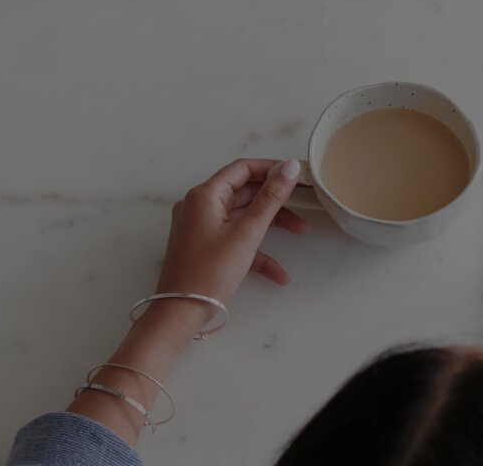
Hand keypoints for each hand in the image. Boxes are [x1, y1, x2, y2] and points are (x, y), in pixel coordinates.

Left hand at [159, 159, 308, 303]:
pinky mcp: (205, 247)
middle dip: (275, 199)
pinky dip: (256, 250)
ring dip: (271, 224)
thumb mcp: (246, 234)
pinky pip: (235, 239)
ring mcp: (201, 227)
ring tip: (300, 230)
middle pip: (244, 192)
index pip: (242, 168)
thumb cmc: (207, 274)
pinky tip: (278, 272)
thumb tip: (288, 168)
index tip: (295, 175)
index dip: (271, 168)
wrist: (180, 313)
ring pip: (242, 216)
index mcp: (204, 196)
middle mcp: (200, 206)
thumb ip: (270, 199)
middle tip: (302, 201)